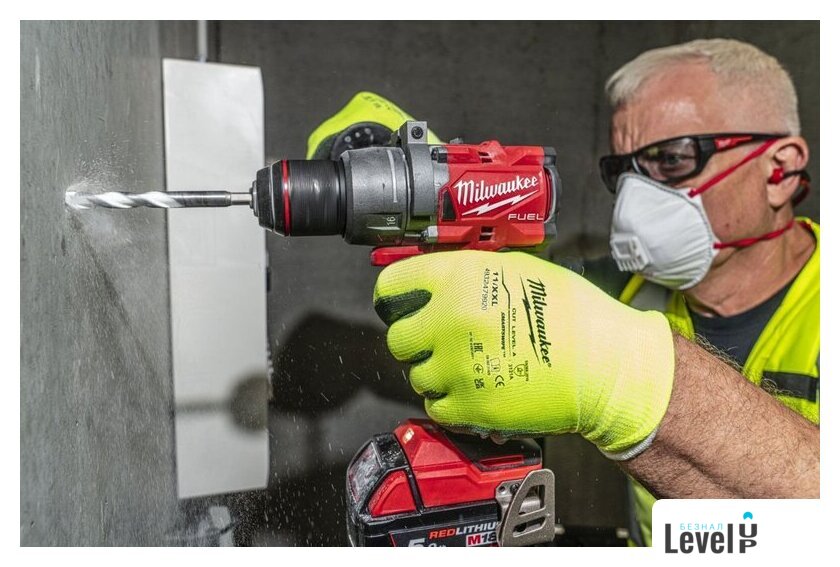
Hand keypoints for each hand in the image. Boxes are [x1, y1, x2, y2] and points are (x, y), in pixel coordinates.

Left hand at [373, 250, 674, 455]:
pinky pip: (434, 405)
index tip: (397, 303)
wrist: (604, 364)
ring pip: (416, 374)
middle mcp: (448, 319)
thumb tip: (435, 279)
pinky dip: (449, 400)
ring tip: (469, 366)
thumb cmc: (572, 314)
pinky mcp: (467, 404)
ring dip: (436, 371)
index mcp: (459, 278)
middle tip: (439, 339)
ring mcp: (454, 366)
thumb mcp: (517, 269)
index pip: (393, 284)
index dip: (393, 295)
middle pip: (398, 337)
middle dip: (416, 338)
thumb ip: (468, 272)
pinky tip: (475, 387)